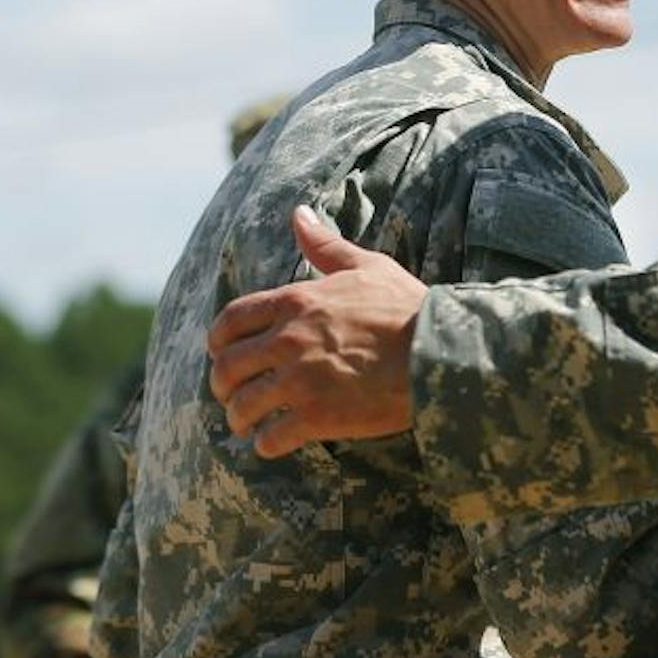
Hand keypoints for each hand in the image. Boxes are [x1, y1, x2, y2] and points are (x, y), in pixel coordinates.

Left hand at [206, 206, 426, 455]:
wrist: (440, 352)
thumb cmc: (407, 307)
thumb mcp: (366, 266)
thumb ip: (325, 245)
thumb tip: (298, 214)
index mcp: (295, 303)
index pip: (230, 321)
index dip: (217, 341)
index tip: (220, 352)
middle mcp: (288, 341)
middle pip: (228, 367)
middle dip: (222, 384)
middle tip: (231, 394)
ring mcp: (300, 382)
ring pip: (242, 406)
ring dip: (239, 418)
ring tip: (247, 425)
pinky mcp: (317, 417)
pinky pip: (270, 438)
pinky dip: (266, 443)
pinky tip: (273, 442)